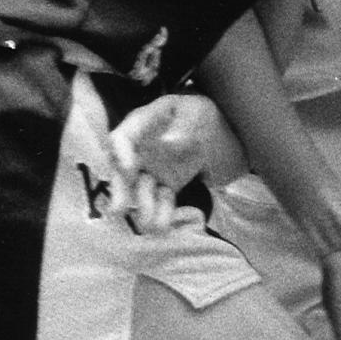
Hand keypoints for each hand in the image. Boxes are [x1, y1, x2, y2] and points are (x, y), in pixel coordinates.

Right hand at [108, 94, 244, 233]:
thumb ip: (183, 125)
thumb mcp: (196, 111)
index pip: (123, 137)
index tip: (130, 169)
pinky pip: (161, 200)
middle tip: (119, 209)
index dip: (121, 153)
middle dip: (120, 190)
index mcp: (143, 123)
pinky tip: (162, 228)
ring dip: (143, 208)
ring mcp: (153, 168)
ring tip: (149, 226)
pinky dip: (162, 214)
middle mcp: (141, 149)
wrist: (221, 130)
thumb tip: (167, 143)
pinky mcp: (167, 184)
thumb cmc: (202, 114)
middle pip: (123, 169)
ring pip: (142, 190)